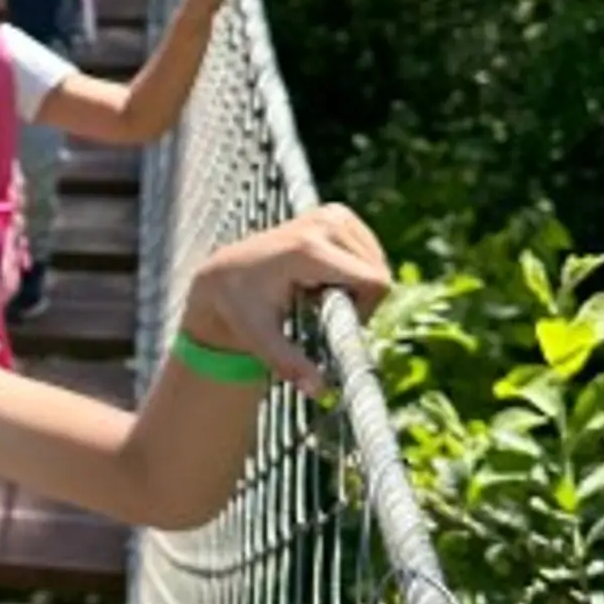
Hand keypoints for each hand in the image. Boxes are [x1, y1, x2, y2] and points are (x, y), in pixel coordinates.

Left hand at [182, 203, 388, 395]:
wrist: (225, 274)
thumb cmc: (240, 308)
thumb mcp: (260, 338)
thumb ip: (289, 363)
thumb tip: (320, 391)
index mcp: (308, 250)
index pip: (374, 281)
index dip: (365, 309)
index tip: (333, 319)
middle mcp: (324, 222)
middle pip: (378, 273)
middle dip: (361, 299)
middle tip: (321, 307)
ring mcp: (332, 213)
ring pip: (377, 263)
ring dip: (357, 285)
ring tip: (316, 290)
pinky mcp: (336, 213)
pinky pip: (370, 252)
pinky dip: (354, 269)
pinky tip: (322, 275)